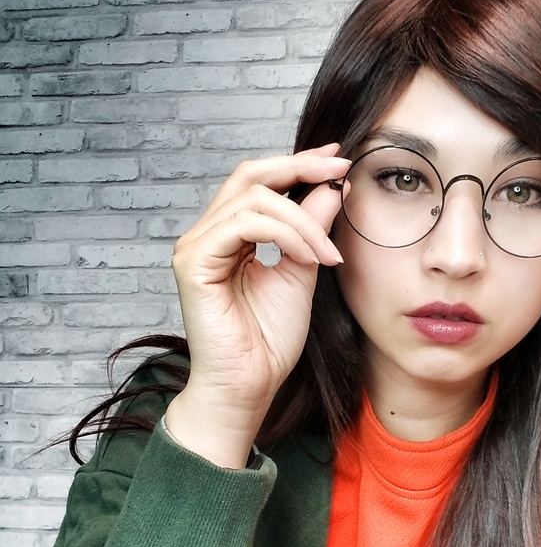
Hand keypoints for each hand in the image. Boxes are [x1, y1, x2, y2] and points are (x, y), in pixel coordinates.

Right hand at [165, 143, 348, 466]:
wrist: (250, 386)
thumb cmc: (269, 341)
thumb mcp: (302, 271)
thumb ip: (312, 228)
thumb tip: (332, 185)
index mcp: (229, 235)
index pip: (260, 183)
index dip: (299, 164)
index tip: (339, 160)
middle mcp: (208, 234)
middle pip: (250, 176)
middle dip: (300, 168)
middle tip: (340, 171)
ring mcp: (196, 247)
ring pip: (254, 199)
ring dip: (304, 220)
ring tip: (330, 254)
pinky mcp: (194, 263)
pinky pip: (244, 225)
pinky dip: (286, 234)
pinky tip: (311, 257)